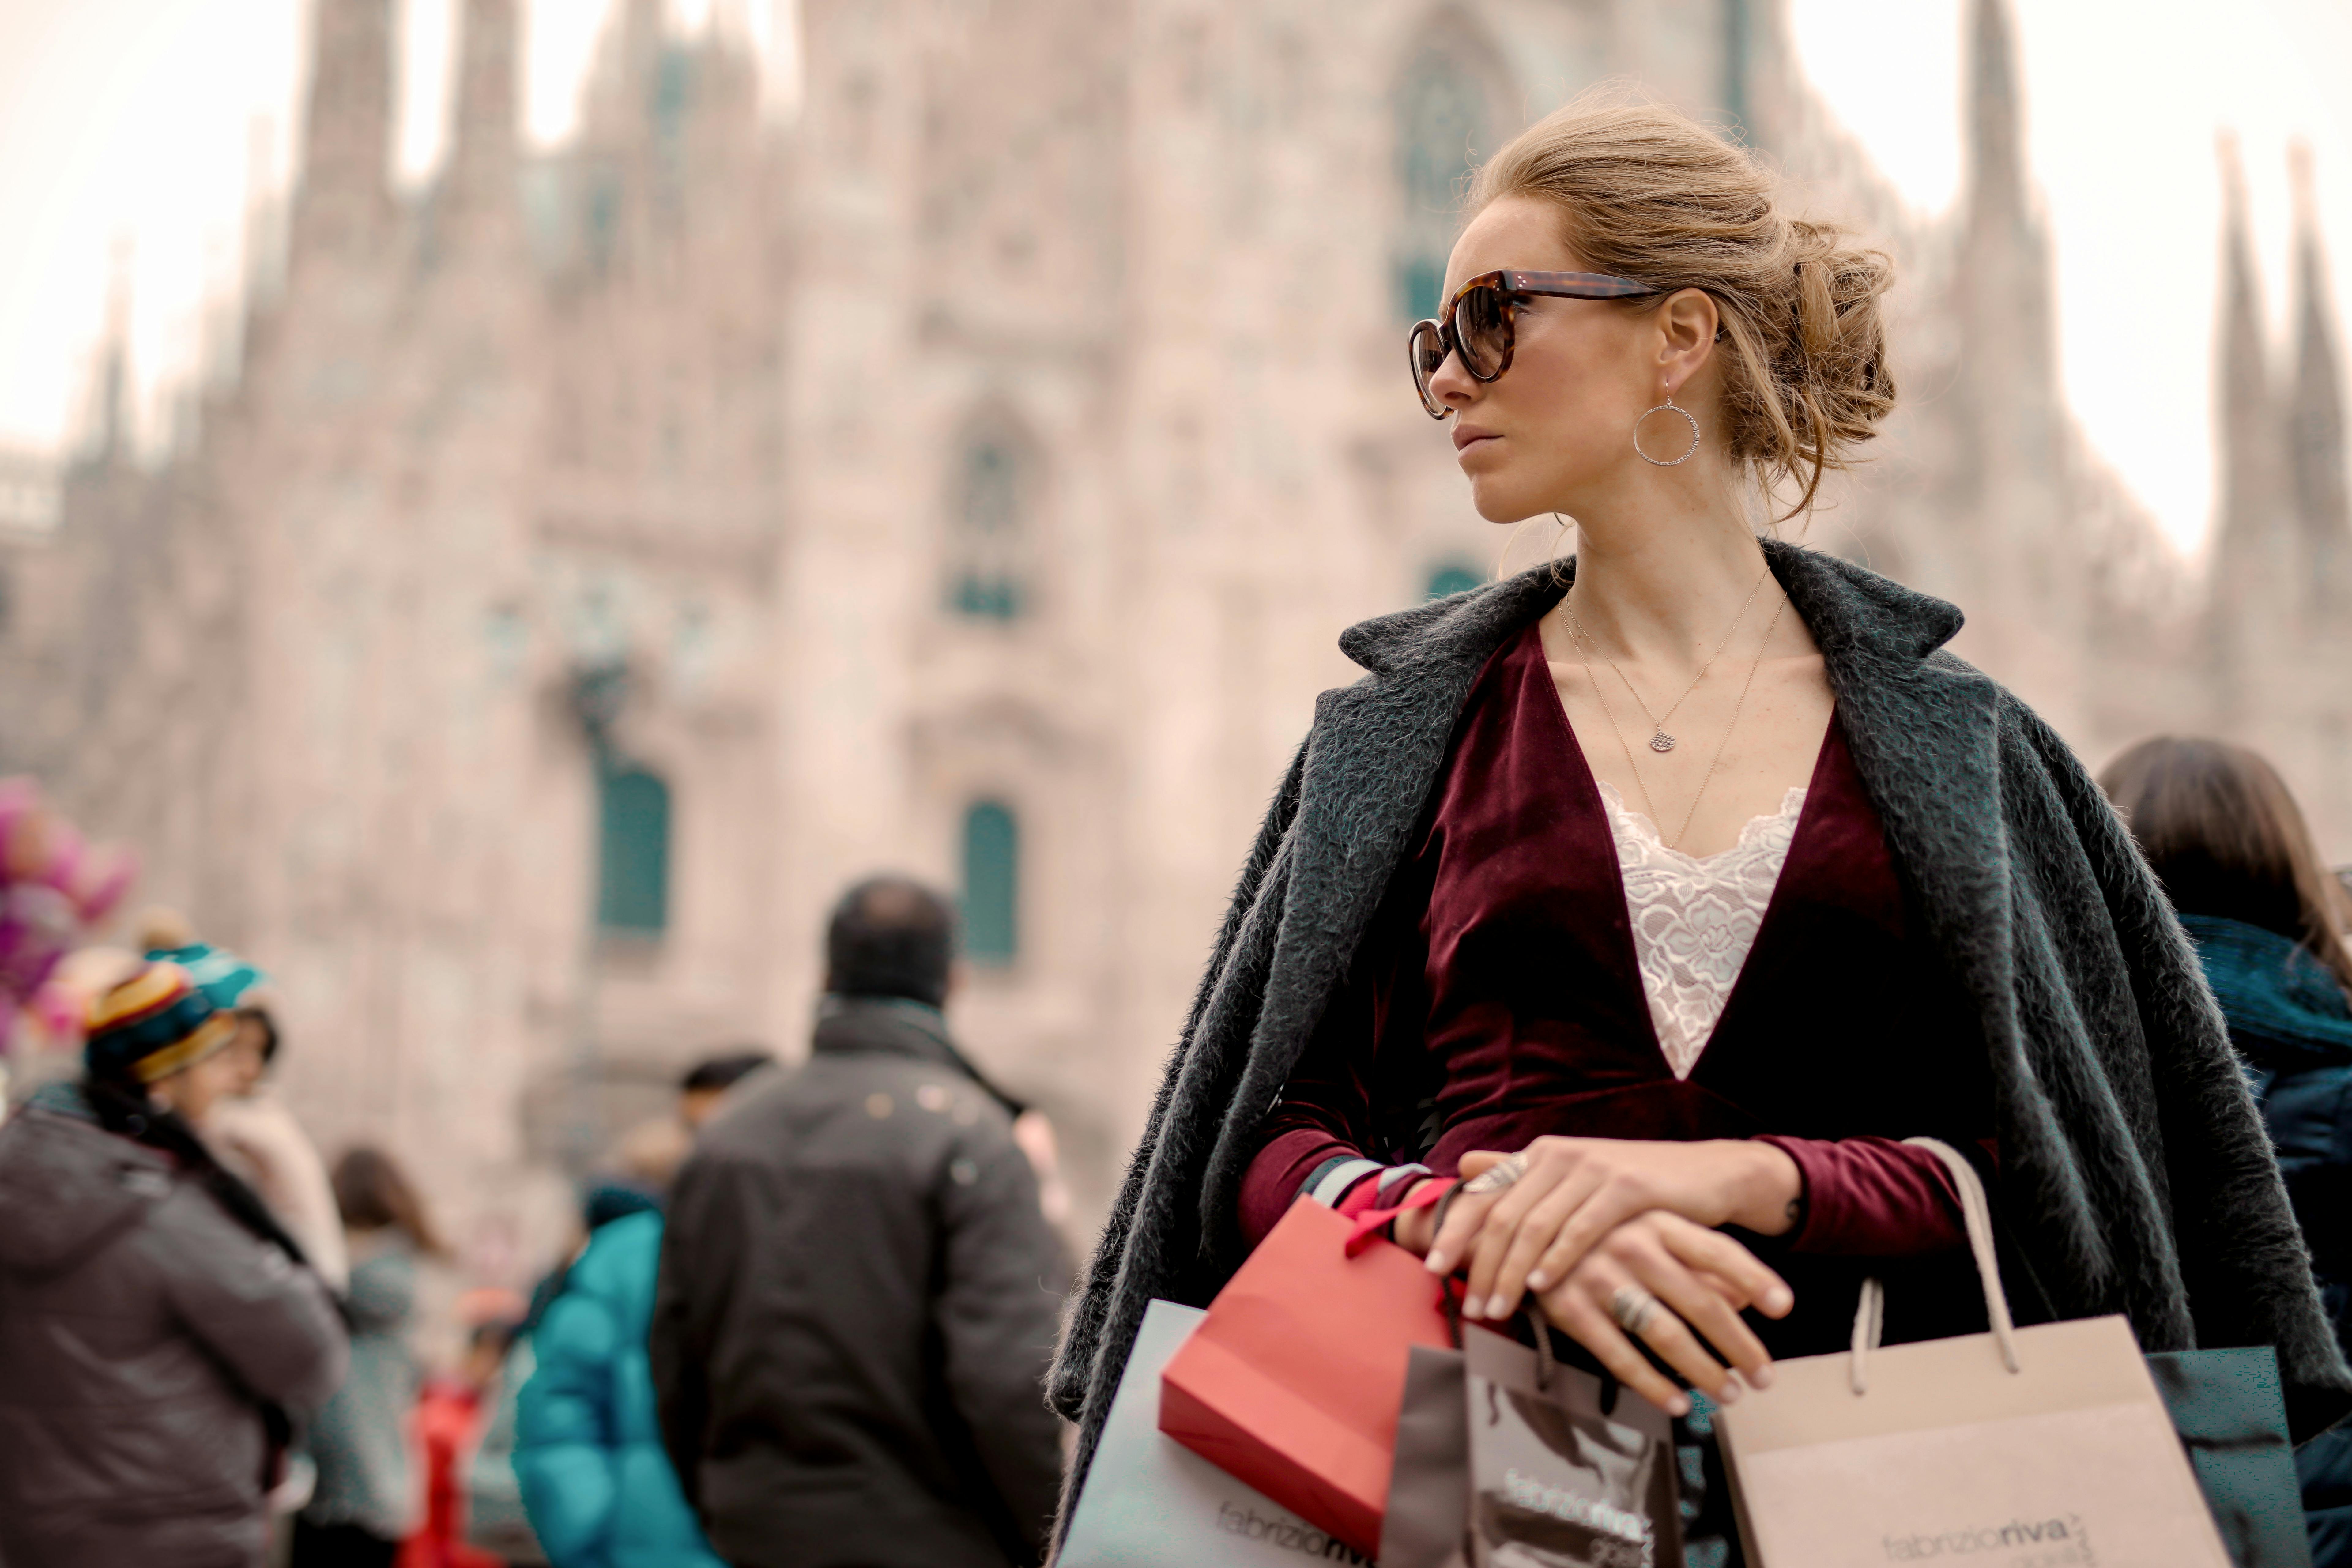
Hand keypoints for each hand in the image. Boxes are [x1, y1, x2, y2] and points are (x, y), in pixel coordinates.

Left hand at [1405, 1137, 1799, 1325]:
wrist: (1706, 1178)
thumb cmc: (1633, 1192)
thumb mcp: (1573, 1183)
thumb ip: (1522, 1178)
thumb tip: (1466, 1166)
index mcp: (1541, 1155)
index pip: (1483, 1194)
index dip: (1455, 1230)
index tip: (1433, 1268)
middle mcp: (1559, 1155)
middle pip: (1502, 1215)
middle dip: (1480, 1264)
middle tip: (1469, 1306)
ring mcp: (1592, 1168)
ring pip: (1535, 1226)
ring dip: (1511, 1273)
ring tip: (1497, 1310)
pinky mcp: (1626, 1187)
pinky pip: (1579, 1229)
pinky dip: (1555, 1260)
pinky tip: (1540, 1287)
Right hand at [1533, 1211, 1791, 1413]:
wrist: (1516, 1225)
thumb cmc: (1596, 1231)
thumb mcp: (1648, 1229)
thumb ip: (1695, 1260)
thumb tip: (1744, 1298)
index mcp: (1655, 1220)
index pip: (1717, 1249)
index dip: (1754, 1278)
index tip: (1785, 1307)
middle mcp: (1631, 1245)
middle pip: (1700, 1301)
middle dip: (1738, 1345)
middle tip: (1763, 1378)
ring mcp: (1598, 1275)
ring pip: (1664, 1333)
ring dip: (1702, 1370)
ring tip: (1727, 1394)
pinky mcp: (1568, 1308)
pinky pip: (1618, 1355)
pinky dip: (1650, 1384)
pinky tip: (1675, 1403)